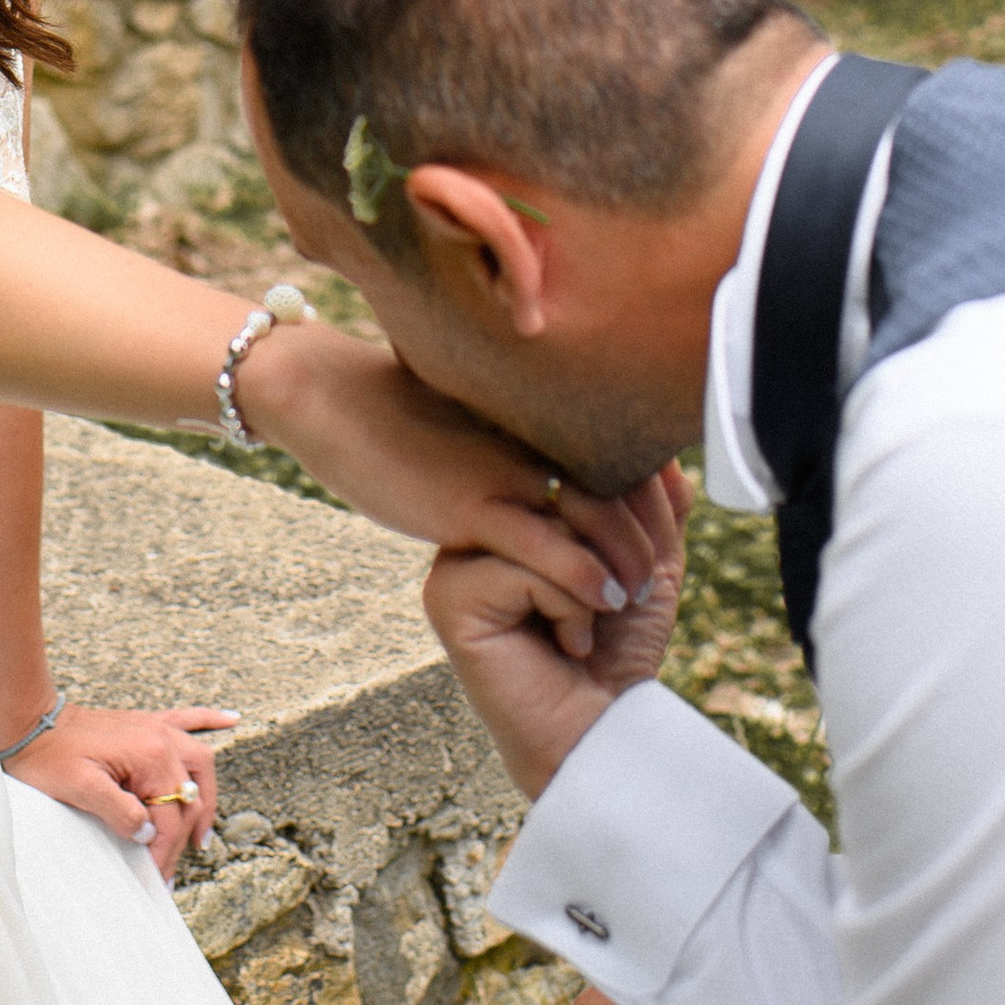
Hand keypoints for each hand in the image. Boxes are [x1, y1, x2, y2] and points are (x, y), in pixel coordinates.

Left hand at [3, 702, 235, 878]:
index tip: (157, 879)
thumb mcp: (81, 790)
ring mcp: (155, 728)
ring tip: (203, 832)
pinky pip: (188, 718)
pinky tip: (232, 719)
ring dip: (206, 795)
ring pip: (200, 761)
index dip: (165, 852)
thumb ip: (120, 812)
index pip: (170, 816)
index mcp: (149, 756)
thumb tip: (149, 831)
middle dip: (185, 836)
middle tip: (171, 868)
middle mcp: (160, 739)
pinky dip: (210, 719)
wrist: (31, 722)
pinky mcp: (145, 723)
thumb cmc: (50, 757)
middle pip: (190, 794)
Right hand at [242, 327, 664, 635]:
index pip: (615, 453)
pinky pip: (541, 546)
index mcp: (535, 418)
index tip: (670, 531)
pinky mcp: (469, 507)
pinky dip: (581, 577)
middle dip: (651, 534)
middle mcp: (528, 439)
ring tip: (639, 596)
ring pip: (593, 516)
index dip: (650, 497)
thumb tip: (561, 464)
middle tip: (662, 576)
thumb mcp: (477, 419)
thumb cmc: (399, 414)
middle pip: (619, 485)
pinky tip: (602, 602)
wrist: (334, 402)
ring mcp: (500, 472)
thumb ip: (522, 433)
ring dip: (627, 560)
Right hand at [423, 468, 687, 801]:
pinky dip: (568, 604)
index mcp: (516, 508)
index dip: (624, 496)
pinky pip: (523, 566)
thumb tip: (666, 451)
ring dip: (595, 575)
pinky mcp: (447, 596)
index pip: (567, 461)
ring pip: (543, 522)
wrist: (601, 732)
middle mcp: (478, 524)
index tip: (647, 560)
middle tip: (634, 592)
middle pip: (557, 482)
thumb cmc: (620, 649)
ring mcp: (454, 558)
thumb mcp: (649, 562)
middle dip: (621, 535)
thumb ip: (652, 504)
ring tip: (603, 615)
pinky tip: (568, 642)